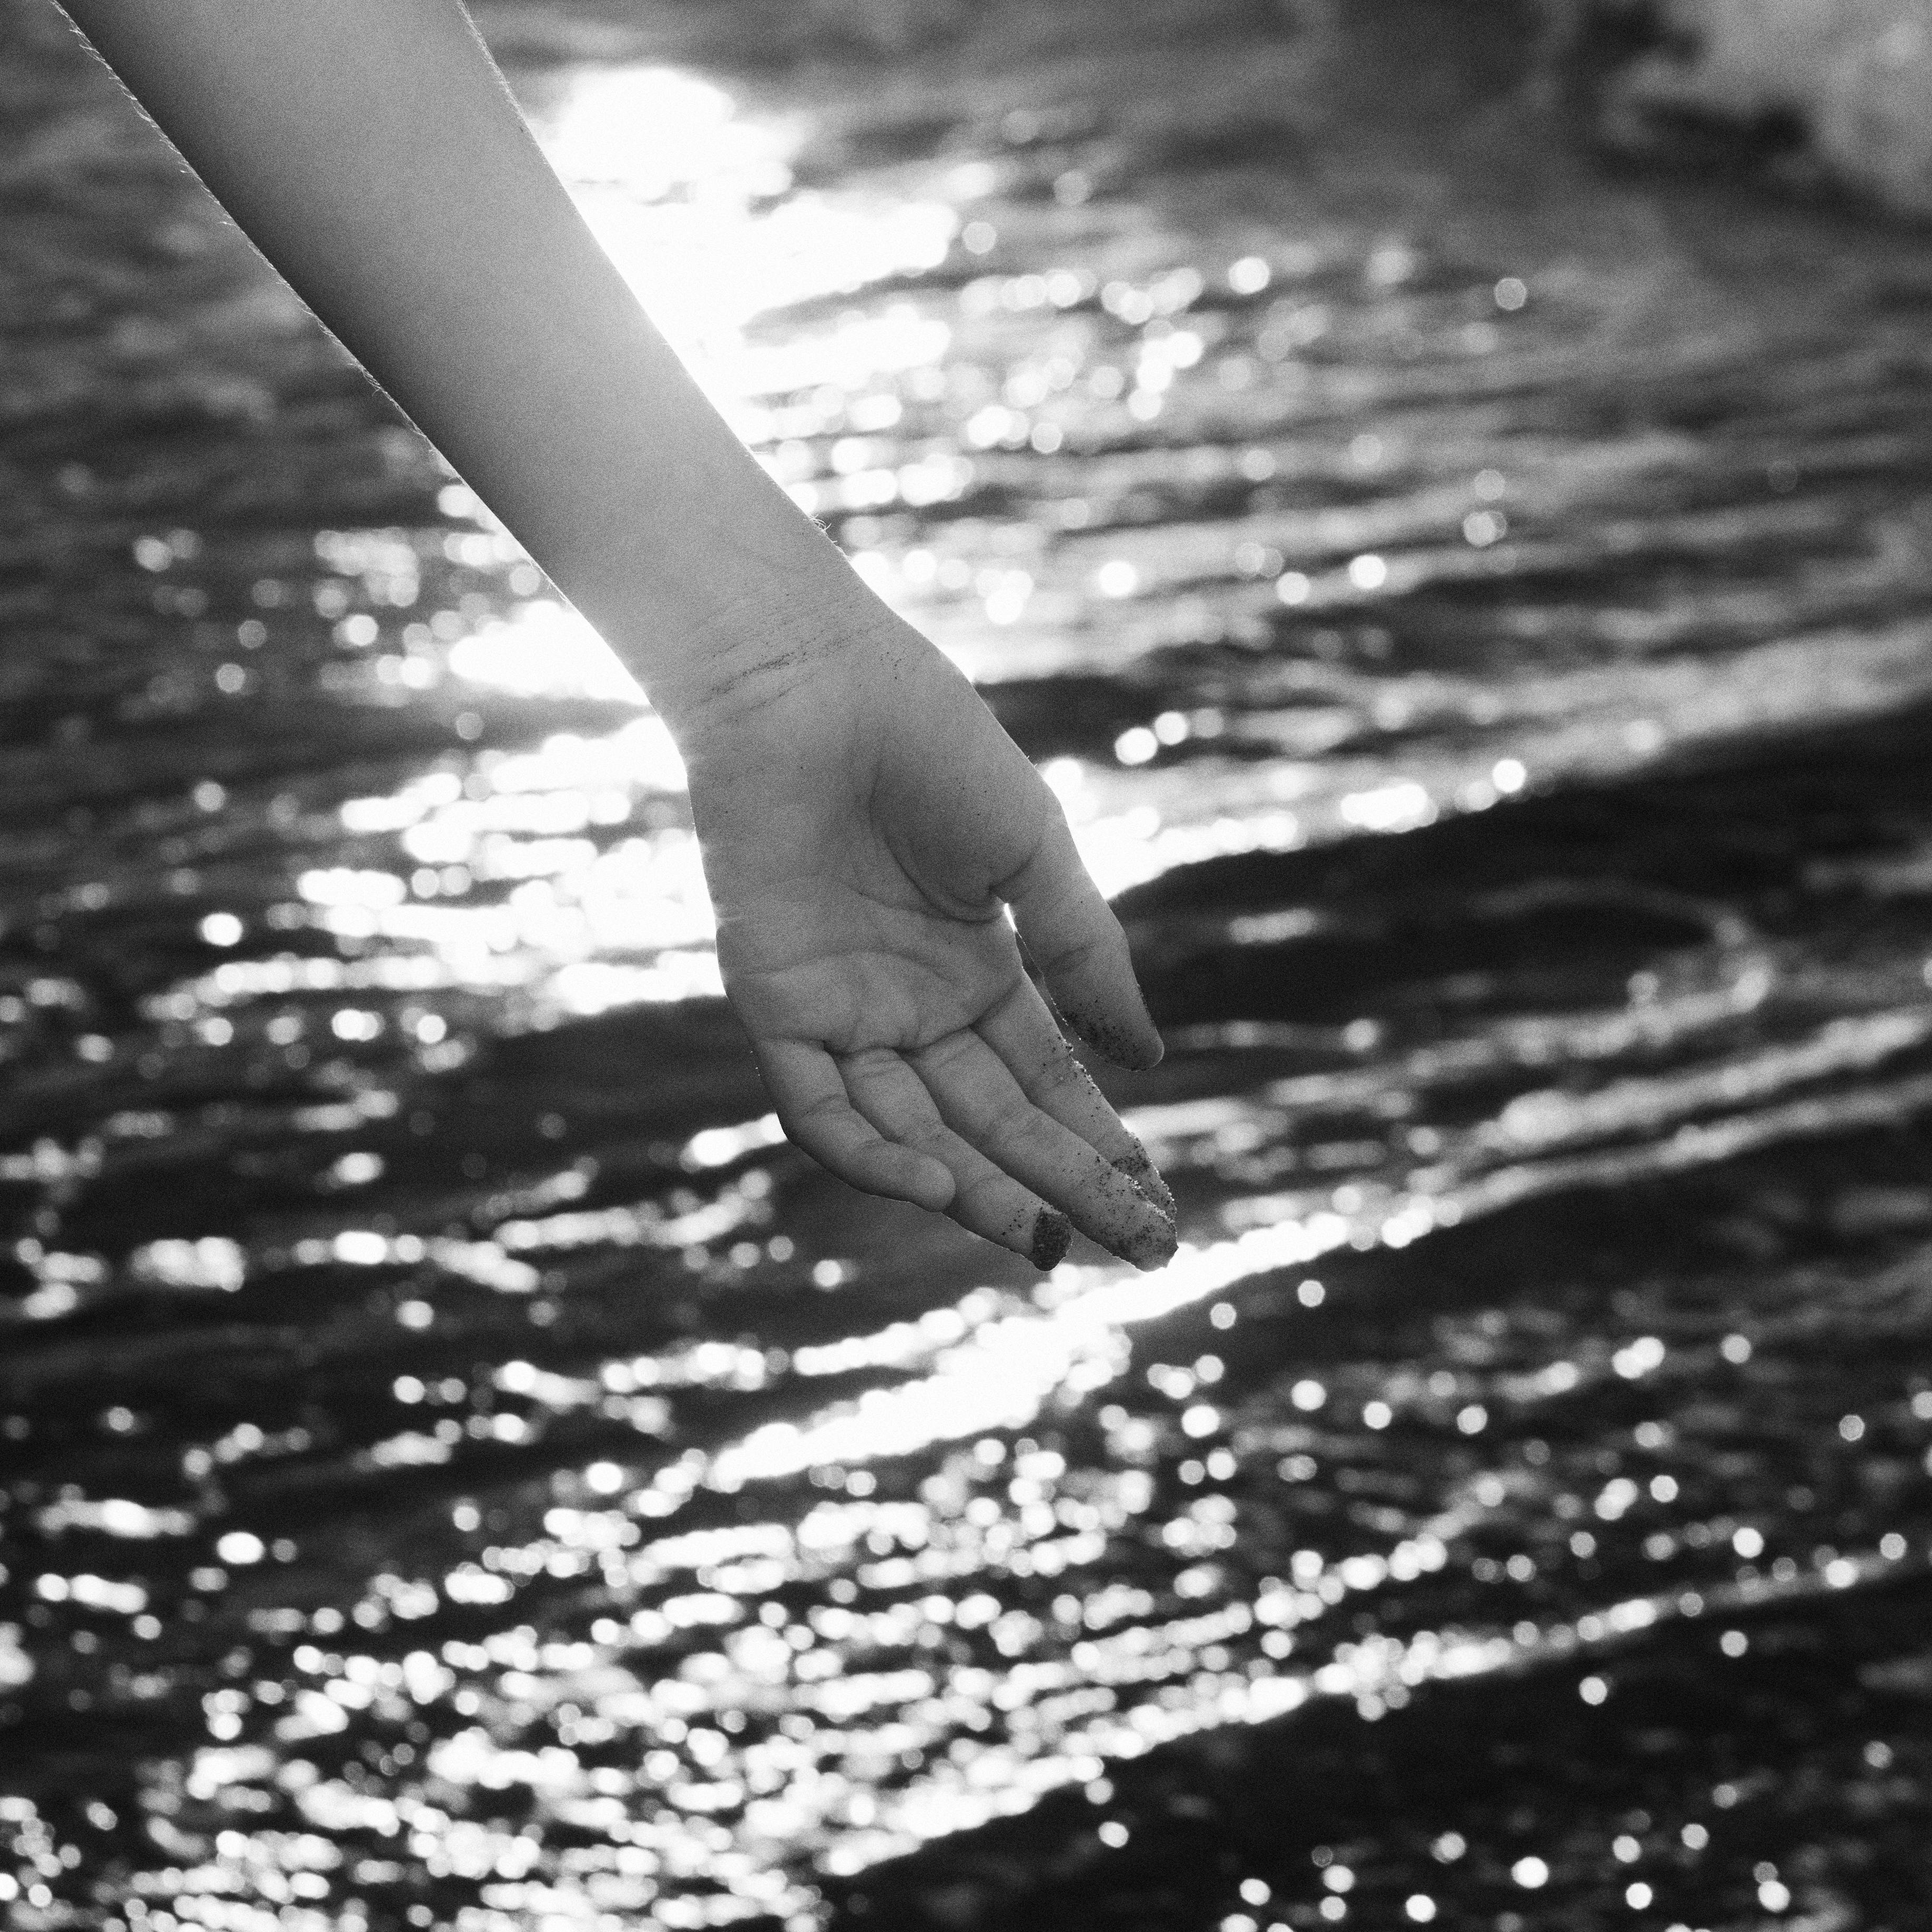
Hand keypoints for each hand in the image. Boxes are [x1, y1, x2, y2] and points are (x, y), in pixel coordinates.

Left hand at [680, 598, 1176, 1270]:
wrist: (816, 683)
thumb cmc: (929, 743)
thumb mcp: (1032, 855)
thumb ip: (1083, 955)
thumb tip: (1145, 1060)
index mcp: (977, 971)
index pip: (1047, 1082)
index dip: (1099, 1144)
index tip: (1156, 1206)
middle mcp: (912, 1005)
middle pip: (993, 1121)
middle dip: (1061, 1186)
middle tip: (1133, 1248)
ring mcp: (845, 1009)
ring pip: (914, 1129)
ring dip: (977, 1189)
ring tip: (1044, 1239)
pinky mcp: (775, 1001)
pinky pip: (821, 1105)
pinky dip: (874, 1153)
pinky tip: (938, 1186)